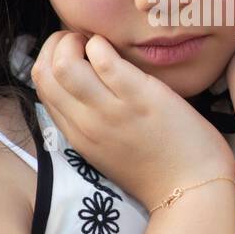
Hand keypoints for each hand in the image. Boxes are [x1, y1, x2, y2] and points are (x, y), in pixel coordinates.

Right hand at [31, 30, 234, 210]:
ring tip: (95, 43)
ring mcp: (112, 111)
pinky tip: (115, 47)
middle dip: (56, 45)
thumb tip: (86, 87)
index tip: (74, 55)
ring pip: (64, 65)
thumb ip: (92, 124)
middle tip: (80, 42)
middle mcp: (87, 124)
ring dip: (73, 41)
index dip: (51, 61)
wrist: (191, 192)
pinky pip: (105, 60)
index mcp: (78, 137)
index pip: (42, 88)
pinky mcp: (140, 98)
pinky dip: (101, 44)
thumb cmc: (159, 169)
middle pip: (43, 73)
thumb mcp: (109, 151)